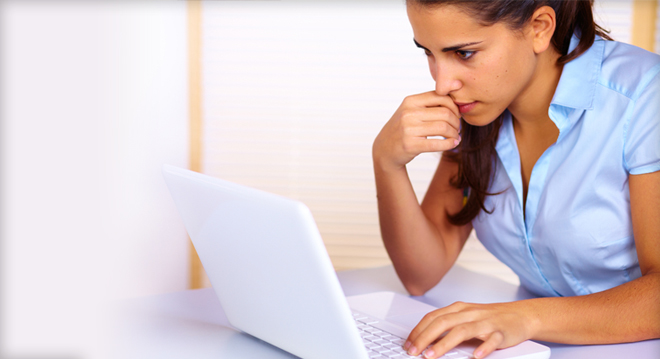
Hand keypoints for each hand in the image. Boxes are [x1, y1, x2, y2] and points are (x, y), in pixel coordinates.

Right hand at [372, 91, 460, 172]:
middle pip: (445, 113)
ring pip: (444, 127)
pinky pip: (438, 144)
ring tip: (455, 137)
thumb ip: (428, 103)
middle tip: (457, 129)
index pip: (441, 97)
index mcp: (410, 101)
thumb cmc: (403, 129)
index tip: (456, 115)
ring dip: (454, 133)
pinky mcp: (411, 145)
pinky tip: (453, 144)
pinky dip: (450, 144)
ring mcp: (408, 129)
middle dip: (456, 122)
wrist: (384, 150)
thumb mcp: (410, 111)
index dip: (454, 106)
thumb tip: (455, 98)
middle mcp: (408, 113)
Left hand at [404, 301, 537, 358]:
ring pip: (462, 330)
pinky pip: (492, 339)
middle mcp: (470, 313)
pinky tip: (475, 356)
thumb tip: (425, 339)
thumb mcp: (466, 317)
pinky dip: (483, 347)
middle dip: (425, 337)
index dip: (418, 330)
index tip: (408, 344)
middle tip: (413, 351)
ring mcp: (486, 322)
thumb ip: (448, 325)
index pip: (433, 317)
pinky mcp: (501, 332)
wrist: (520, 315)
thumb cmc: (490, 318)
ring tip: (431, 355)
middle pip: (443, 322)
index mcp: (459, 308)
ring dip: (444, 344)